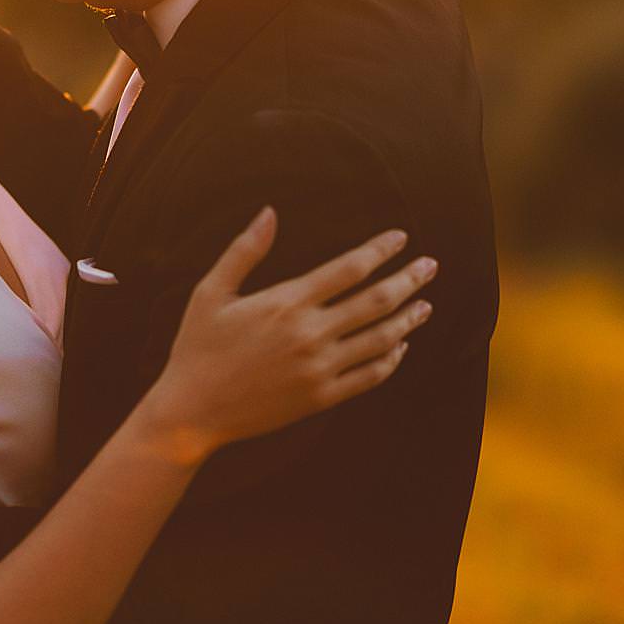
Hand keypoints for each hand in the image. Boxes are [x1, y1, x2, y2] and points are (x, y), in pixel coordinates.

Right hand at [138, 210, 435, 464]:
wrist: (192, 412)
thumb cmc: (197, 347)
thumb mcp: (211, 292)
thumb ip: (244, 251)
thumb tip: (269, 212)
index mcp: (286, 303)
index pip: (349, 269)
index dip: (380, 250)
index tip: (401, 238)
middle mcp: (310, 334)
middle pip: (375, 301)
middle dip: (408, 280)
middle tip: (431, 265)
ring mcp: (319, 369)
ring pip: (380, 339)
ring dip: (408, 319)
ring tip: (426, 304)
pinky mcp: (320, 398)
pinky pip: (368, 377)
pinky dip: (391, 359)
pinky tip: (400, 346)